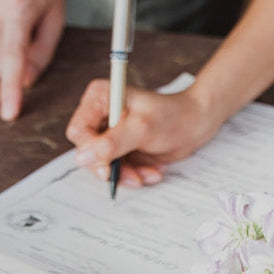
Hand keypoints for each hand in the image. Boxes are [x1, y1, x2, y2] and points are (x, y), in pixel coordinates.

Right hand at [66, 80, 217, 187]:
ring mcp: (111, 132)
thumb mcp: (141, 129)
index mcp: (100, 97)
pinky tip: (152, 172)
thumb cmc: (171, 116)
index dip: (90, 151)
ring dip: (125, 175)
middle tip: (132, 177)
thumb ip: (111, 144)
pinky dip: (134, 174)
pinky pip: (118, 169)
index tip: (108, 167)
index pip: (79, 130)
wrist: (195, 123)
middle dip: (111, 168)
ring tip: (146, 175)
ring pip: (102, 165)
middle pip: (88, 152)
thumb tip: (81, 158)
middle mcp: (101, 113)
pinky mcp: (121, 147)